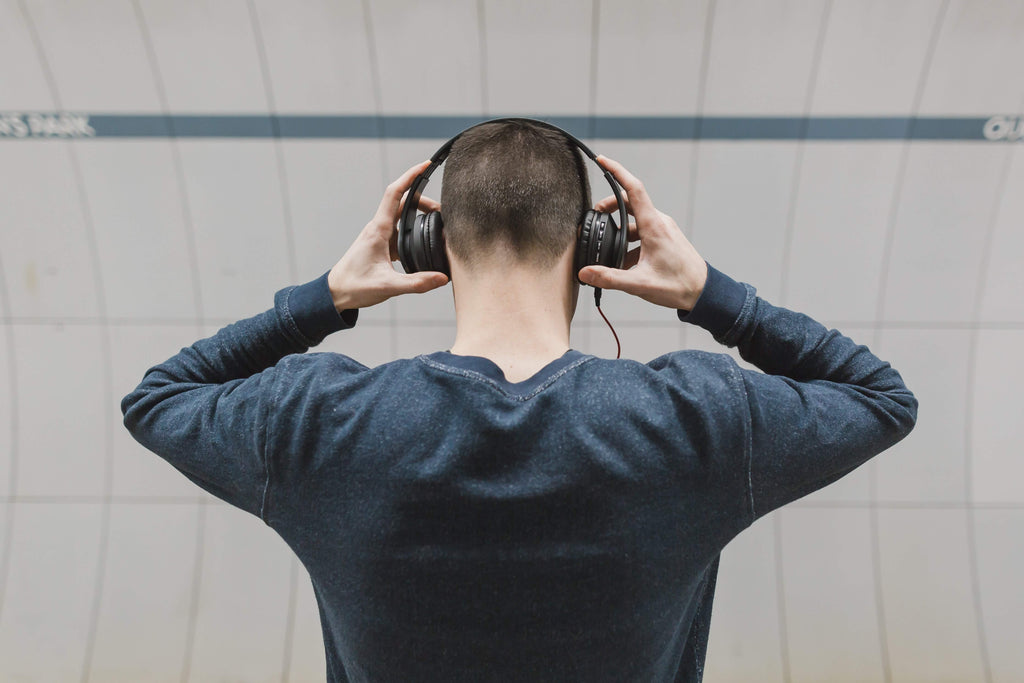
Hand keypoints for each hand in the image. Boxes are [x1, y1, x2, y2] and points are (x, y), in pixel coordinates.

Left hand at [327, 160, 449, 310]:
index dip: (410, 177)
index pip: (395, 194)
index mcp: (378, 230)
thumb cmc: (354, 286)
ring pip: (403, 216)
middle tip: (443, 211)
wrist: (336, 293)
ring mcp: (380, 236)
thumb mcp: (387, 286)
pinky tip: (425, 240)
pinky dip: (415, 230)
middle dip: (424, 200)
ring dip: (420, 215)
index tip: (425, 166)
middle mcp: (379, 228)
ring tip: (438, 223)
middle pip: (403, 203)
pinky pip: (401, 231)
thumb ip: (416, 283)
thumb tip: (441, 278)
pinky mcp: (382, 246)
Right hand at [578, 155, 707, 310]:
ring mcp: (663, 230)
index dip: (617, 171)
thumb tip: (586, 273)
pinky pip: (642, 232)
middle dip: (610, 206)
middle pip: (630, 203)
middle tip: (595, 216)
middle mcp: (659, 223)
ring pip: (635, 220)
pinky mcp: (665, 238)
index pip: (634, 189)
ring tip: (606, 246)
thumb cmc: (678, 285)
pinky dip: (629, 241)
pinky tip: (623, 261)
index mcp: (653, 226)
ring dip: (619, 228)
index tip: (602, 160)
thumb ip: (610, 278)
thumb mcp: (640, 284)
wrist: (703, 292)